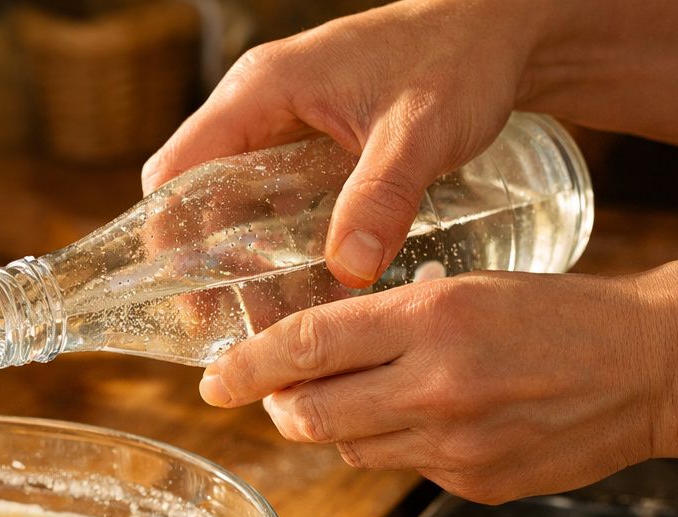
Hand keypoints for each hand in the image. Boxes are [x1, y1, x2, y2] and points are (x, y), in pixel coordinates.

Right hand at [143, 0, 535, 286]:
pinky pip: (275, 202)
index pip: (176, 171)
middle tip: (229, 326)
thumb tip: (348, 274)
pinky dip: (279, 246)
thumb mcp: (421, 130)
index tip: (192, 300)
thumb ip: (383, 198)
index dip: (171, 240)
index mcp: (261, 90)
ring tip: (266, 320)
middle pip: (198, 196)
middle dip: (206, 263)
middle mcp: (261, 106)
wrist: (506, 28)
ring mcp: (286, 125)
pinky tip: (305, 288)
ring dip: (244, 261)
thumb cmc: (462, 56)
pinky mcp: (316, 144)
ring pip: (237, 204)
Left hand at [199, 269, 675, 503]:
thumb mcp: (469, 288)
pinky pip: (403, 470)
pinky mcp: (473, 484)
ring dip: (341, 426)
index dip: (248, 366)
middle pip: (311, 415)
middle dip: (283, 407)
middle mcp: (437, 386)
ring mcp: (456, 445)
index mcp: (434, 317)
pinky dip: (399, 447)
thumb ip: (389, 322)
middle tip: (281, 394)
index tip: (213, 380)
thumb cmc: (561, 315)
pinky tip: (436, 421)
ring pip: (350, 447)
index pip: (308, 345)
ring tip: (376, 396)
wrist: (653, 368)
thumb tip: (311, 355)